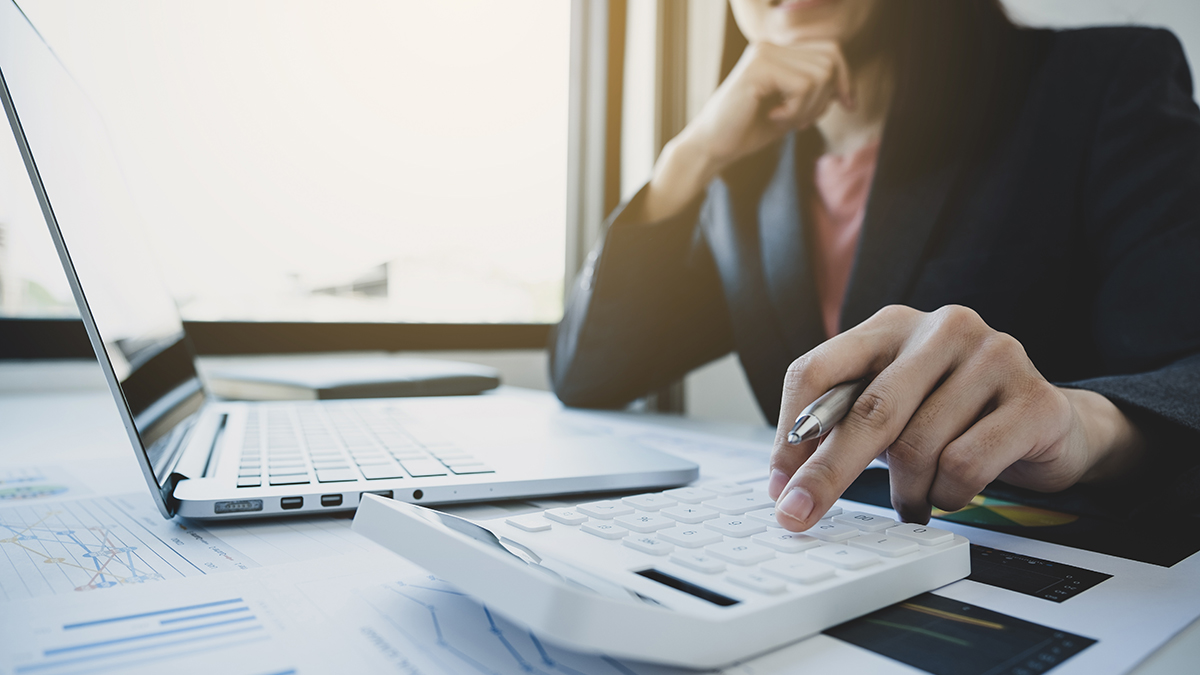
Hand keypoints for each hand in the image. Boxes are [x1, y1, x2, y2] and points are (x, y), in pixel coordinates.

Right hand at [638, 41, 851, 222]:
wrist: (712, 146)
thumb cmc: (748, 130)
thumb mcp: (792, 110)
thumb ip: (816, 94)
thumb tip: (845, 89)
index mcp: (778, 52)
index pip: (831, 49)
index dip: (845, 78)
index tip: (847, 105)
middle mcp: (770, 46)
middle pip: (830, 59)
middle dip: (826, 98)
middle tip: (802, 121)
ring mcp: (763, 54)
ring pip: (820, 74)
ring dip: (809, 106)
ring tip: (786, 120)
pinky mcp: (758, 68)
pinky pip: (803, 86)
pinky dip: (795, 110)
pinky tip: (774, 117)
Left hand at [767, 305, 1146, 530]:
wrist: (1050, 423)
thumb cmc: (955, 415)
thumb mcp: (894, 405)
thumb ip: (844, 422)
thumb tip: (788, 477)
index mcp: (891, 325)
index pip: (818, 369)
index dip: (791, 432)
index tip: (779, 482)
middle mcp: (941, 329)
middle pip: (867, 411)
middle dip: (827, 474)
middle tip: (800, 514)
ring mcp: (993, 357)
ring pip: (917, 447)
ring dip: (905, 493)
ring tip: (914, 501)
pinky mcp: (1034, 398)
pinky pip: (965, 465)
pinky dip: (948, 494)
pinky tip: (951, 492)